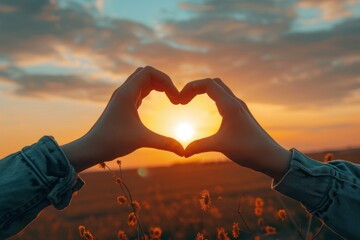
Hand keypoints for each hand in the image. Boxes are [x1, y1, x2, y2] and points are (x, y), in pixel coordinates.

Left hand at [62, 66, 183, 171]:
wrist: (91, 148)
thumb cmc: (112, 142)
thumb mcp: (141, 140)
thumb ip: (164, 143)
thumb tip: (184, 151)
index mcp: (127, 93)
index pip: (149, 72)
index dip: (166, 80)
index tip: (175, 98)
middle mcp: (124, 91)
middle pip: (147, 73)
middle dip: (164, 81)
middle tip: (174, 98)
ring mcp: (122, 97)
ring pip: (142, 80)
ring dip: (158, 85)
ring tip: (170, 99)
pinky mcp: (122, 104)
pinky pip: (139, 90)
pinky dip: (151, 91)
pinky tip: (158, 102)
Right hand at [180, 78, 290, 179]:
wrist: (271, 156)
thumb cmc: (249, 149)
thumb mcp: (221, 146)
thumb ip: (199, 146)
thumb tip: (183, 152)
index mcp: (230, 105)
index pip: (208, 83)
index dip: (191, 87)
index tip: (180, 101)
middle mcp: (235, 102)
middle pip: (212, 82)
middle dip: (195, 87)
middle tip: (183, 100)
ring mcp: (239, 107)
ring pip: (219, 89)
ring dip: (203, 91)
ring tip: (190, 102)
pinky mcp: (240, 114)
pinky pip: (223, 98)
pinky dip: (211, 98)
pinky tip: (206, 111)